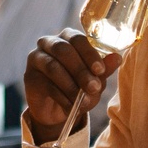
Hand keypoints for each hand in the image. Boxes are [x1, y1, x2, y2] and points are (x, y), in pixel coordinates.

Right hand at [23, 29, 118, 143]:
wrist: (58, 109)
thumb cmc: (79, 87)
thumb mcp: (94, 80)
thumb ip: (103, 69)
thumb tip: (117, 58)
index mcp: (68, 38)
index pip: (78, 39)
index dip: (89, 54)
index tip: (100, 70)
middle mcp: (50, 42)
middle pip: (63, 50)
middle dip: (81, 70)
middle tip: (94, 87)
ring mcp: (36, 58)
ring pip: (53, 67)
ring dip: (71, 85)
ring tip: (84, 100)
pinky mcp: (29, 76)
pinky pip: (45, 84)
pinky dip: (61, 97)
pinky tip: (71, 107)